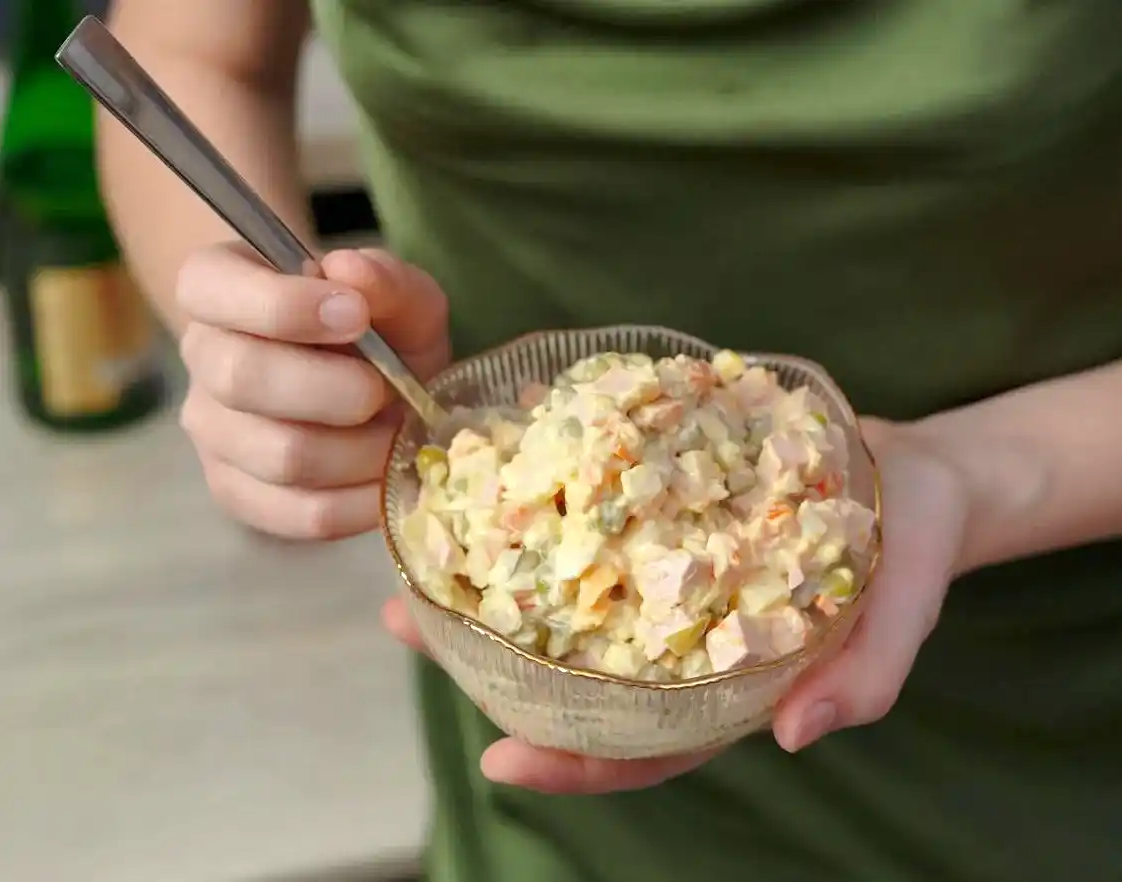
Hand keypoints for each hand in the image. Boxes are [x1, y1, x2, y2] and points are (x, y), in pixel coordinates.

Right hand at [178, 242, 449, 538]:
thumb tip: (349, 273)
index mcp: (216, 287)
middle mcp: (202, 358)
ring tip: (398, 432)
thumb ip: (384, 280)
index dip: (283, 305)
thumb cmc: (377, 326)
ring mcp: (214, 433)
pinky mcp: (241, 494)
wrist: (376, 381)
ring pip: (280, 455)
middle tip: (384, 390)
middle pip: (241, 379)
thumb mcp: (398, 294)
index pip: (209, 289)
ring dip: (360, 449)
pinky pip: (301, 513)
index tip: (355, 314)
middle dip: (332, 389)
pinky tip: (391, 476)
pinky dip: (362, 501)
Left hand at [381, 417, 971, 791]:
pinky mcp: (663, 517)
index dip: (576, 763)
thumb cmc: (912, 548)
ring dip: (497, 581)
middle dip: (493, 660)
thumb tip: (794, 738)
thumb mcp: (905, 611)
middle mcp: (682, 637)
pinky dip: (547, 508)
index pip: (645, 744)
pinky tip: (498, 478)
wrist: (911, 471)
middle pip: (581, 672)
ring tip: (422, 559)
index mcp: (729, 682)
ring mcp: (667, 577)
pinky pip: (595, 521)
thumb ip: (863, 677)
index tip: (498, 757)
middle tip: (409, 628)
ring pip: (572, 599)